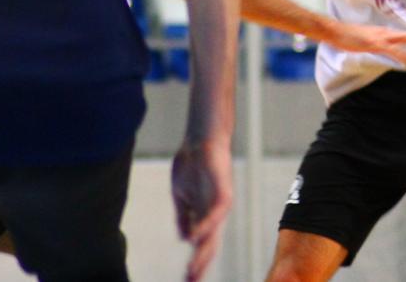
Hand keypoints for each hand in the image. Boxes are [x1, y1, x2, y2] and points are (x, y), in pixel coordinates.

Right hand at [172, 140, 233, 281]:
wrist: (200, 138)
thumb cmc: (192, 163)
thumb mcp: (182, 194)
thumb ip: (184, 216)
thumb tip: (185, 239)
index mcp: (205, 214)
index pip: (201, 243)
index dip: (195, 261)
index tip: (187, 279)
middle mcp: (215, 212)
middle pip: (210, 244)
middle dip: (200, 264)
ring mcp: (220, 202)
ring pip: (214, 233)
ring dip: (203, 251)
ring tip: (194, 268)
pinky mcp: (223, 190)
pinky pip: (217, 212)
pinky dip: (205, 226)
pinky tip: (196, 238)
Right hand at [326, 25, 405, 65]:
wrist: (335, 31)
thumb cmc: (349, 36)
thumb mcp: (366, 39)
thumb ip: (376, 42)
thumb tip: (384, 45)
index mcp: (385, 33)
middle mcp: (386, 33)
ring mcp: (381, 38)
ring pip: (404, 39)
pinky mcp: (374, 44)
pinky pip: (392, 50)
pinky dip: (404, 55)